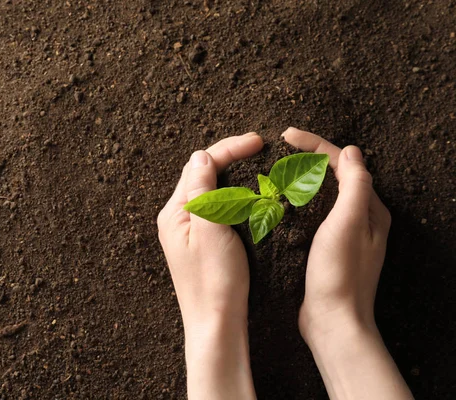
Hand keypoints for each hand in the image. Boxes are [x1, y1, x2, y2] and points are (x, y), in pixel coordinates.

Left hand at [157, 133, 262, 399]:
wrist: (216, 323)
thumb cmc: (215, 280)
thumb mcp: (209, 229)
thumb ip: (202, 190)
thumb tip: (200, 155)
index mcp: (174, 213)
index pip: (200, 166)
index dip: (229, 148)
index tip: (258, 141)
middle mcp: (177, 219)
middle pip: (201, 174)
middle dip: (229, 156)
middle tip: (259, 147)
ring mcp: (188, 232)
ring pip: (209, 190)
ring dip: (231, 173)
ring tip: (256, 164)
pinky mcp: (201, 243)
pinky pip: (215, 208)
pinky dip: (232, 194)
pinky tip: (247, 195)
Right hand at [282, 127, 390, 337]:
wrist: (332, 320)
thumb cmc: (340, 273)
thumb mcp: (349, 223)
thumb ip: (355, 185)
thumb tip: (351, 151)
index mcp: (370, 209)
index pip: (343, 163)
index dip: (315, 145)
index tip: (286, 135)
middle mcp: (360, 218)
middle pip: (333, 175)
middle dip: (308, 157)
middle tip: (279, 148)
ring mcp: (342, 233)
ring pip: (321, 194)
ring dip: (301, 178)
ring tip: (276, 169)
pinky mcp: (325, 247)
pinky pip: (312, 213)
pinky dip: (297, 200)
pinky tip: (279, 201)